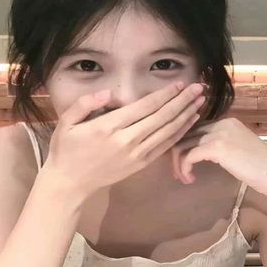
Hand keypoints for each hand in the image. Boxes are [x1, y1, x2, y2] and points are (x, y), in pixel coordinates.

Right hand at [43, 82, 205, 195]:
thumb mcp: (66, 122)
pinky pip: (165, 147)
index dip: (164, 94)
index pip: (144, 106)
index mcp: (109, 127)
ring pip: (167, 132)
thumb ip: (85, 104)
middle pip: (162, 117)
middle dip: (182, 101)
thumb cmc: (66, 149)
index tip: (179, 83)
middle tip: (198, 88)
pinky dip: (179, 133)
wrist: (70, 183)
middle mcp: (127, 140)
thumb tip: (107, 93)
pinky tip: (190, 122)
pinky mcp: (141, 164)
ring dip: (186, 115)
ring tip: (200, 101)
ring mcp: (137, 154)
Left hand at [170, 117, 266, 198]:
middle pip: (186, 134)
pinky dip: (185, 167)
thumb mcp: (237, 149)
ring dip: (179, 163)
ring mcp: (219, 134)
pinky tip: (190, 178)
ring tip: (183, 178)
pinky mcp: (217, 147)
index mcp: (226, 122)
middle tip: (177, 172)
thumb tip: (197, 153)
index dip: (184, 145)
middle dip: (176, 154)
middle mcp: (221, 123)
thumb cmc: (260, 167)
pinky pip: (189, 155)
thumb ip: (219, 146)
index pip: (194, 128)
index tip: (181, 162)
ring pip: (183, 144)